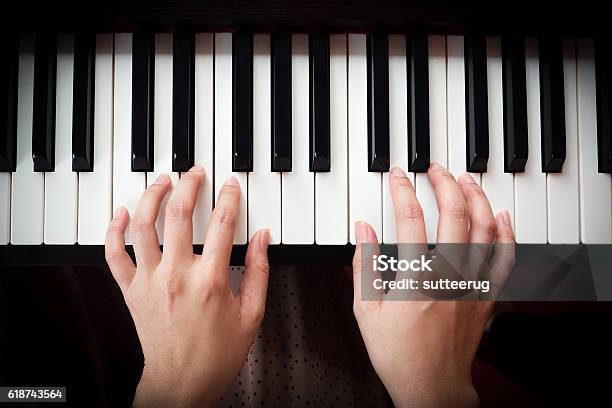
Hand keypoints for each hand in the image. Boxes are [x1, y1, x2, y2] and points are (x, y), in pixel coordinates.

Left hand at [104, 166, 269, 407]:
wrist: (181, 383)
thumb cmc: (216, 354)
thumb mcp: (252, 315)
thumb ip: (259, 271)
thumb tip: (264, 238)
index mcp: (211, 280)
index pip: (223, 223)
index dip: (229, 196)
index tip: (230, 184)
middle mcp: (177, 275)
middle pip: (180, 213)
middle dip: (190, 183)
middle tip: (195, 171)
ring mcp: (150, 281)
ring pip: (144, 226)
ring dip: (152, 196)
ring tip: (162, 180)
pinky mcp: (131, 290)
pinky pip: (115, 255)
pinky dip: (114, 230)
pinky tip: (121, 213)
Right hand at [352, 164, 514, 407]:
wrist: (431, 385)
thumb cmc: (397, 352)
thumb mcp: (366, 309)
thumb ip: (364, 265)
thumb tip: (363, 230)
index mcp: (415, 276)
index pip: (409, 218)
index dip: (402, 190)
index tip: (398, 176)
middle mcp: (448, 274)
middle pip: (454, 214)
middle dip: (445, 183)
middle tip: (435, 169)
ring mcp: (472, 284)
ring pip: (483, 229)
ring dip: (476, 198)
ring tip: (466, 180)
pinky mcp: (486, 296)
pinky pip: (504, 259)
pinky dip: (506, 234)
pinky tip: (501, 216)